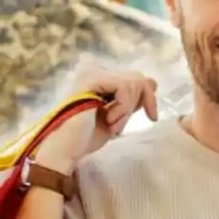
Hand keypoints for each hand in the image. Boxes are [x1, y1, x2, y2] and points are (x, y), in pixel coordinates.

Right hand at [33, 62, 157, 172]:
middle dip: (138, 103)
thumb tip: (153, 81)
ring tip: (109, 122)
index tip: (152, 118)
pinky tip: (107, 118)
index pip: (137, 78)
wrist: (66, 149)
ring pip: (134, 82)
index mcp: (100, 77)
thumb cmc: (88, 137)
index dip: (148, 98)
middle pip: (138, 77)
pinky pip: (124, 87)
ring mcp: (91, 72)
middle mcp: (94, 69)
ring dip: (126, 109)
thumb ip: (133, 99)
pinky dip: (122, 107)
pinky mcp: (91, 78)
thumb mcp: (119, 115)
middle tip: (118, 124)